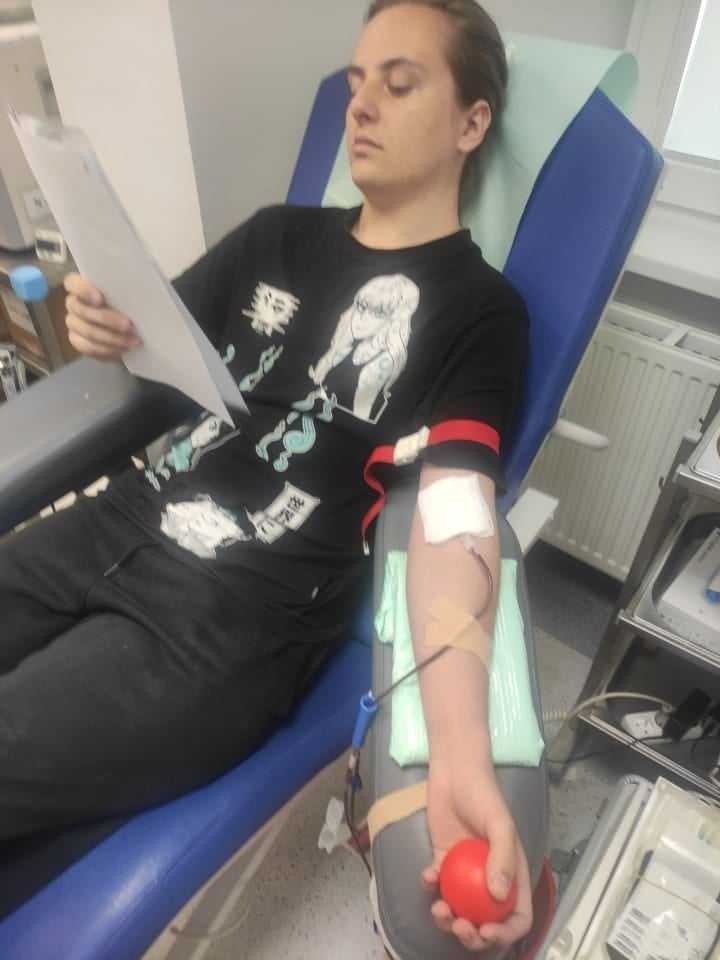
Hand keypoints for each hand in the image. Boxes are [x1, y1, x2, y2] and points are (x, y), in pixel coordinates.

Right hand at [64, 273, 141, 360]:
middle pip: (82, 310)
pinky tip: (123, 349)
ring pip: (87, 331)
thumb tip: (137, 293)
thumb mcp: (128, 294)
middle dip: (106, 319)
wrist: (128, 327)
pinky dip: (108, 349)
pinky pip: (89, 348)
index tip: (100, 299)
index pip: (72, 283)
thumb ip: (125, 291)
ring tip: (133, 341)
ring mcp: (74, 323)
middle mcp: (73, 304)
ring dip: (112, 338)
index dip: (83, 290)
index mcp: (80, 286)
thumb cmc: (126, 304)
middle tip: (128, 325)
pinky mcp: (78, 341)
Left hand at [422, 764, 532, 951]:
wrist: (454, 772)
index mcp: (512, 874)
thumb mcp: (500, 824)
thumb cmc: (483, 795)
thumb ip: (502, 858)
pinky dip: (431, 886)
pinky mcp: (443, 861)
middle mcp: (490, 878)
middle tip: (459, 927)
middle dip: (473, 935)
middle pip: (486, 921)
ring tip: (439, 908)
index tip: (486, 931)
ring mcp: (465, 872)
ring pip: (459, 909)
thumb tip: (498, 897)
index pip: (517, 915)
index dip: (506, 933)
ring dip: (448, 918)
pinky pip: (437, 885)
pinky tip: (427, 874)